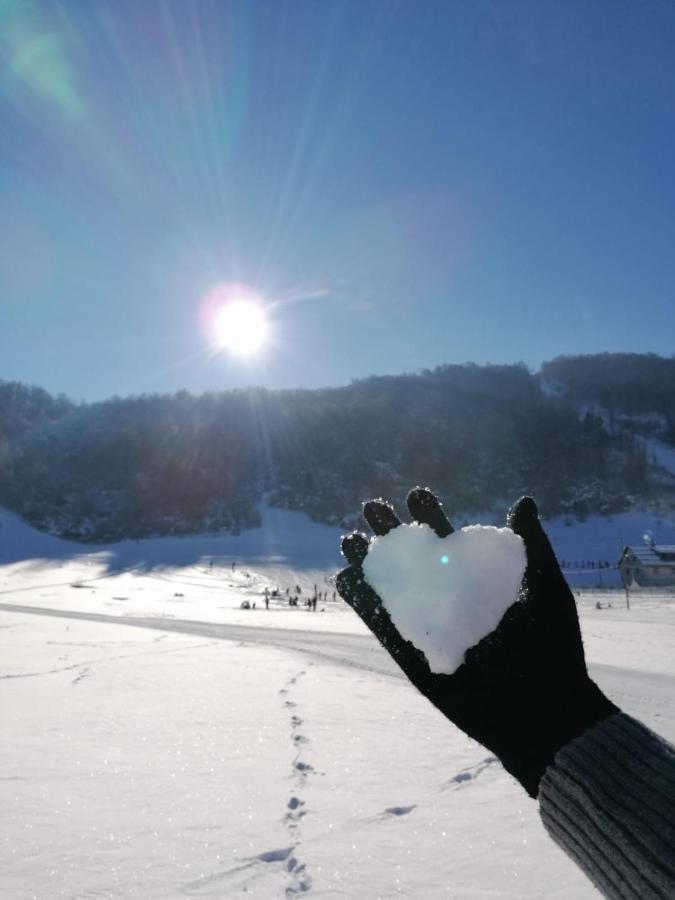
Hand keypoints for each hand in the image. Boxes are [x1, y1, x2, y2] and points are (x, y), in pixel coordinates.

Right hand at [336, 487, 617, 796]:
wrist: (544, 710)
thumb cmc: (553, 648)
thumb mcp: (546, 588)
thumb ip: (531, 546)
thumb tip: (522, 500)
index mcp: (480, 580)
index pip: (448, 539)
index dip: (431, 515)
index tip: (417, 494)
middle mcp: (450, 599)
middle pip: (413, 557)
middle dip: (392, 530)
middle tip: (373, 506)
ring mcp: (429, 625)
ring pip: (391, 587)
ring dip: (369, 562)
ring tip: (350, 537)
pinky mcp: (413, 656)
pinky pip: (382, 625)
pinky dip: (362, 602)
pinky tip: (346, 576)